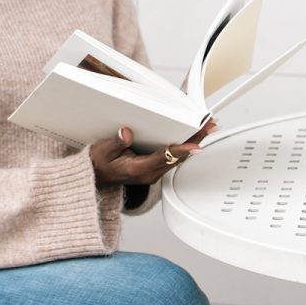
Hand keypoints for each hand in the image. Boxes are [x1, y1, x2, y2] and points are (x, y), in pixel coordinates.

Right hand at [89, 118, 216, 190]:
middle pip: (177, 156)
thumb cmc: (98, 165)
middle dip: (195, 140)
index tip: (195, 145)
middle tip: (209, 126)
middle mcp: (150, 173)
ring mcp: (153, 172)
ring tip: (206, 127)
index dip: (180, 150)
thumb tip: (126, 133)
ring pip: (178, 157)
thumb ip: (116, 143)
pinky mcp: (154, 168)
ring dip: (192, 141)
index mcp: (139, 170)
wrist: (95, 178)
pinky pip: (173, 157)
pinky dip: (184, 146)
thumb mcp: (103, 151)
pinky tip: (191, 136)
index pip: (164, 158)